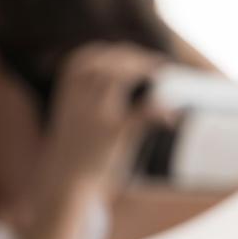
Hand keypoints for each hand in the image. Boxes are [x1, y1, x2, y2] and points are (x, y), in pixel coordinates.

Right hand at [41, 43, 165, 191]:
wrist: (66, 185)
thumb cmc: (75, 152)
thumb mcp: (74, 117)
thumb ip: (89, 97)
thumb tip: (123, 80)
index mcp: (67, 91)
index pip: (89, 57)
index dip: (113, 53)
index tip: (131, 55)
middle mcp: (80, 97)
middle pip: (110, 62)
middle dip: (136, 58)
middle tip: (157, 65)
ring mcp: (97, 112)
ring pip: (124, 75)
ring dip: (148, 71)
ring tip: (165, 78)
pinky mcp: (116, 131)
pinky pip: (145, 108)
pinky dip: (162, 109)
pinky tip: (170, 119)